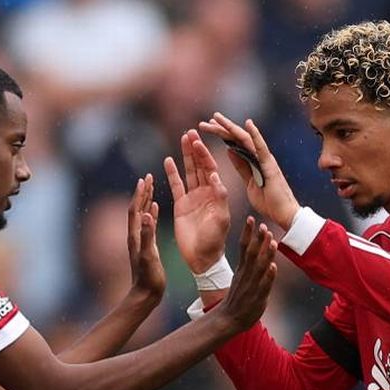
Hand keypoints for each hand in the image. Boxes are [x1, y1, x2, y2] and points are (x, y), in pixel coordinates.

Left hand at [126, 173, 165, 300]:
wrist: (146, 294)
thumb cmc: (148, 278)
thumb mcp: (149, 256)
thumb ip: (148, 236)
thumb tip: (147, 215)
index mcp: (135, 236)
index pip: (135, 210)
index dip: (139, 194)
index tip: (144, 179)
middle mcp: (135, 236)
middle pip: (137, 209)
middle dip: (142, 192)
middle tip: (147, 177)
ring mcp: (140, 240)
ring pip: (142, 215)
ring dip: (146, 200)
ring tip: (151, 186)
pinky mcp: (147, 245)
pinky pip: (148, 224)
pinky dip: (151, 213)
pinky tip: (155, 208)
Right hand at [164, 130, 230, 272]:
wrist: (202, 257)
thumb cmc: (215, 240)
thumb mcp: (222, 218)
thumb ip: (219, 196)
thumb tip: (214, 175)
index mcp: (217, 193)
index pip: (211, 169)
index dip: (206, 154)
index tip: (200, 140)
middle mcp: (206, 192)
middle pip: (200, 166)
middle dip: (196, 149)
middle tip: (191, 132)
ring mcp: (193, 198)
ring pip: (189, 172)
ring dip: (186, 155)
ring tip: (183, 138)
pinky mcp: (181, 205)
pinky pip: (176, 186)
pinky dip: (172, 173)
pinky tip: (167, 160)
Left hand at [199, 113, 300, 230]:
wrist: (283, 213)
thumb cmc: (269, 200)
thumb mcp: (249, 182)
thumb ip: (241, 166)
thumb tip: (230, 151)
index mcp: (251, 161)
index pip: (233, 144)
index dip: (221, 135)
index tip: (208, 128)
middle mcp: (258, 156)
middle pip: (236, 139)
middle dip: (221, 129)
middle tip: (206, 120)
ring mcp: (264, 159)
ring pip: (244, 139)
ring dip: (230, 127)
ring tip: (216, 117)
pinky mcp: (270, 165)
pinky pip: (261, 148)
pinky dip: (255, 135)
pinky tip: (248, 124)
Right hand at [217, 218, 277, 330]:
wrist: (228, 319)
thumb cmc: (237, 298)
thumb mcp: (241, 278)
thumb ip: (249, 265)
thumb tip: (257, 249)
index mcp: (241, 269)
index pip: (243, 247)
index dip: (248, 233)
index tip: (251, 218)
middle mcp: (246, 275)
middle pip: (252, 254)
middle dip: (258, 239)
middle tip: (263, 225)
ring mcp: (252, 285)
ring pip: (259, 267)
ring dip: (266, 253)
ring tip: (272, 241)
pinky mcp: (258, 297)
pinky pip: (264, 285)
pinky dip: (269, 275)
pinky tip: (274, 266)